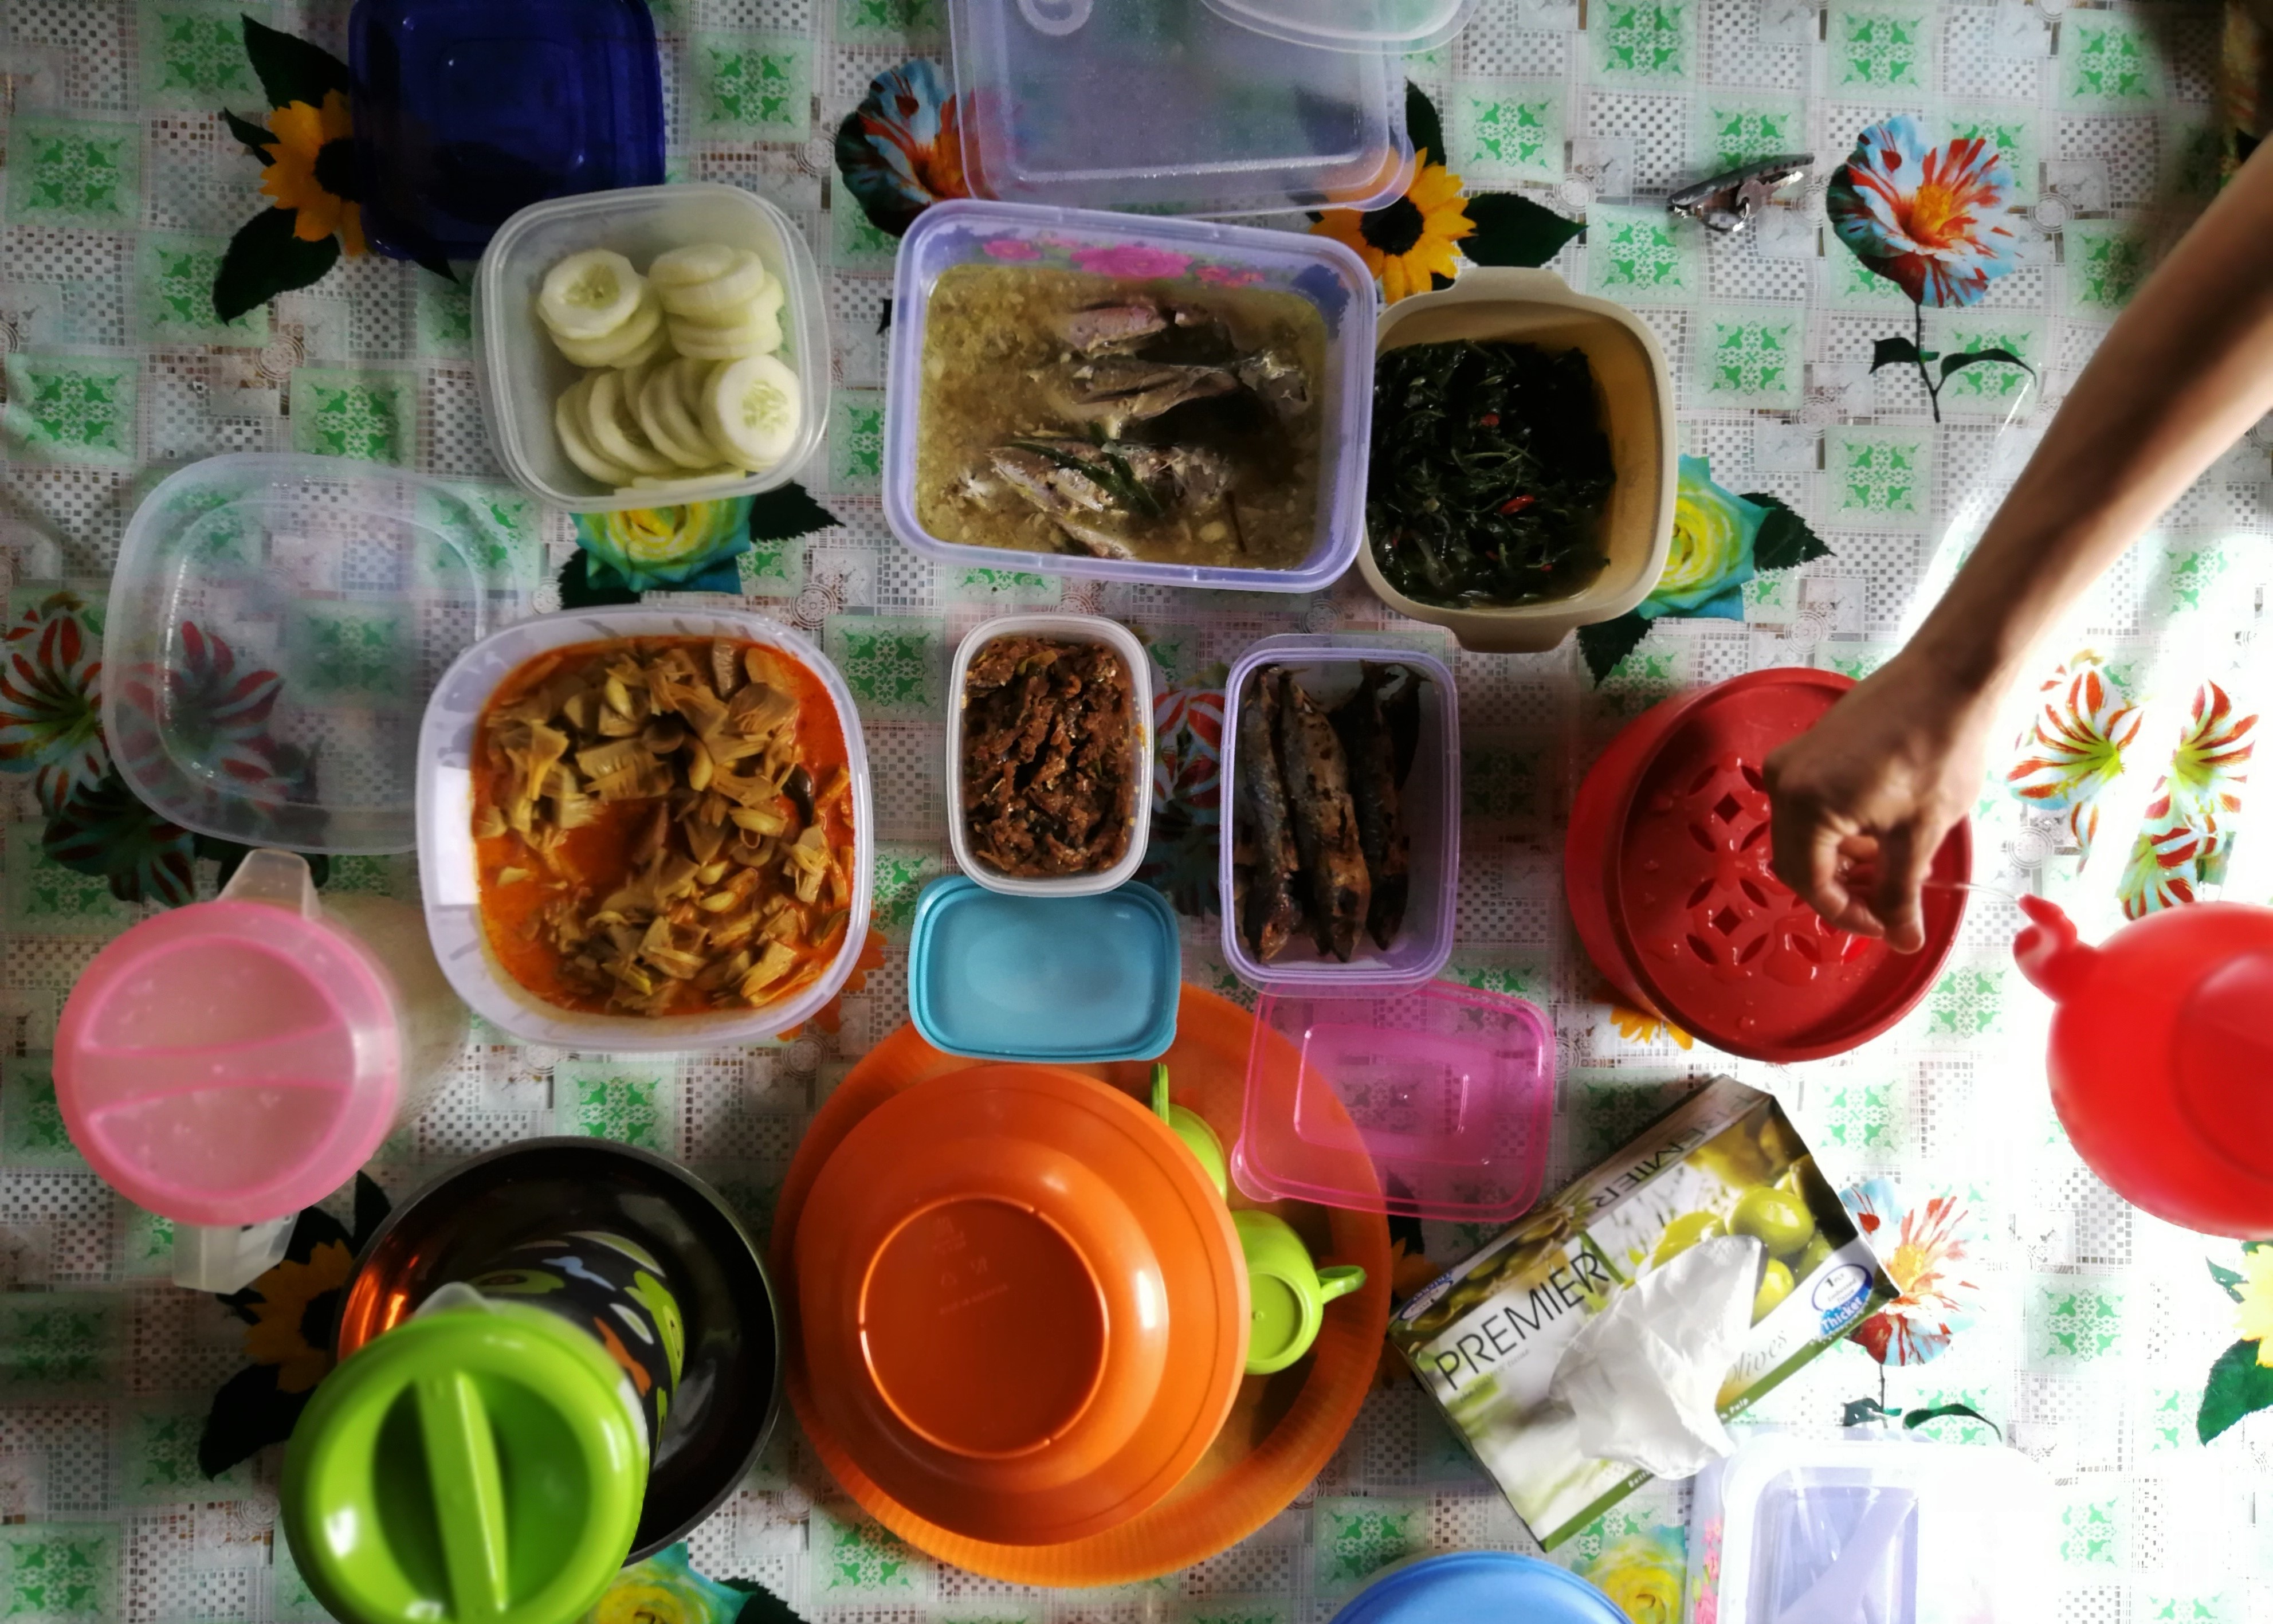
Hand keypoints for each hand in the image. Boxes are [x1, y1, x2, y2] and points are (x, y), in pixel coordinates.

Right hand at [1764, 652, 2001, 951]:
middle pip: (1798, 861)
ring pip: (1803, 835)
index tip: (1887, 927)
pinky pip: (1809, 806)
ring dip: (1841, 861)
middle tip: (1887, 905)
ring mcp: (1792, 761)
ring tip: (1891, 865)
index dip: (1847, 915)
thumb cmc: (1940, 751)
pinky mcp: (1808, 748)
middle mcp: (1784, 783)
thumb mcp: (1922, 832)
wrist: (1952, 676)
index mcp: (1805, 807)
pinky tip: (1880, 831)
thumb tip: (1902, 941)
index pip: (1811, 884)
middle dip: (1841, 890)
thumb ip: (1901, 893)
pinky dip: (1839, 831)